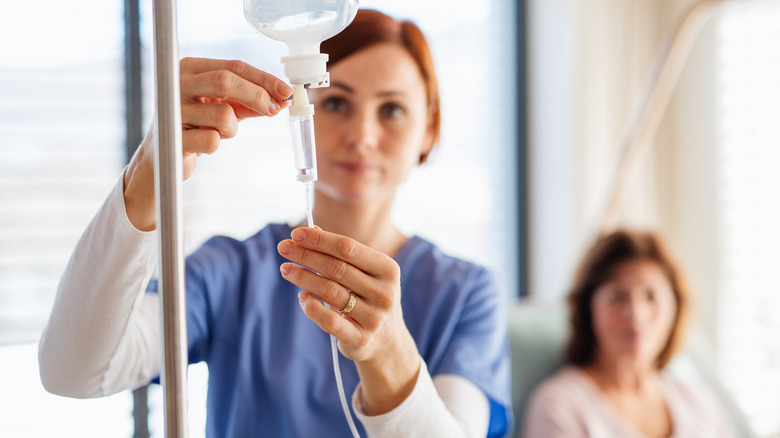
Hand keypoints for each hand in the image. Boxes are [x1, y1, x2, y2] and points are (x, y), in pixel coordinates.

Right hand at [123, 58, 291, 230]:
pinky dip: (216, 144)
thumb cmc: (195, 127)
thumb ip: (249, 101)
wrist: (160, 159)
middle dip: (257, 96)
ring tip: (219, 133)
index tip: (286, 91)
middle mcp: (177, 83)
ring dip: (232, 129)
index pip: (233, 66)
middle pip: (226, 81)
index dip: (263, 78)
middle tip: (275, 110)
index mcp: (190, 69)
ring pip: (224, 115)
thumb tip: (281, 99)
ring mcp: (172, 110)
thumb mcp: (222, 108)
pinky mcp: (172, 138)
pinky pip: (213, 140)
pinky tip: (202, 145)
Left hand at [277, 227, 420, 413]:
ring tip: (286, 269)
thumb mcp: (364, 274)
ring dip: (303, 277)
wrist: (387, 343)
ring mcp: (374, 317)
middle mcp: (384, 293)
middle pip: (336, 268)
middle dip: (306, 255)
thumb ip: (341, 254)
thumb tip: (312, 230)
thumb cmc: (369, 299)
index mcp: (387, 270)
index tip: (295, 233)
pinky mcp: (360, 339)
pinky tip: (301, 297)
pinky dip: (311, 307)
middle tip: (283, 248)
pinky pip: (329, 321)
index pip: (348, 248)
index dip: (320, 239)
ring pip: (330, 291)